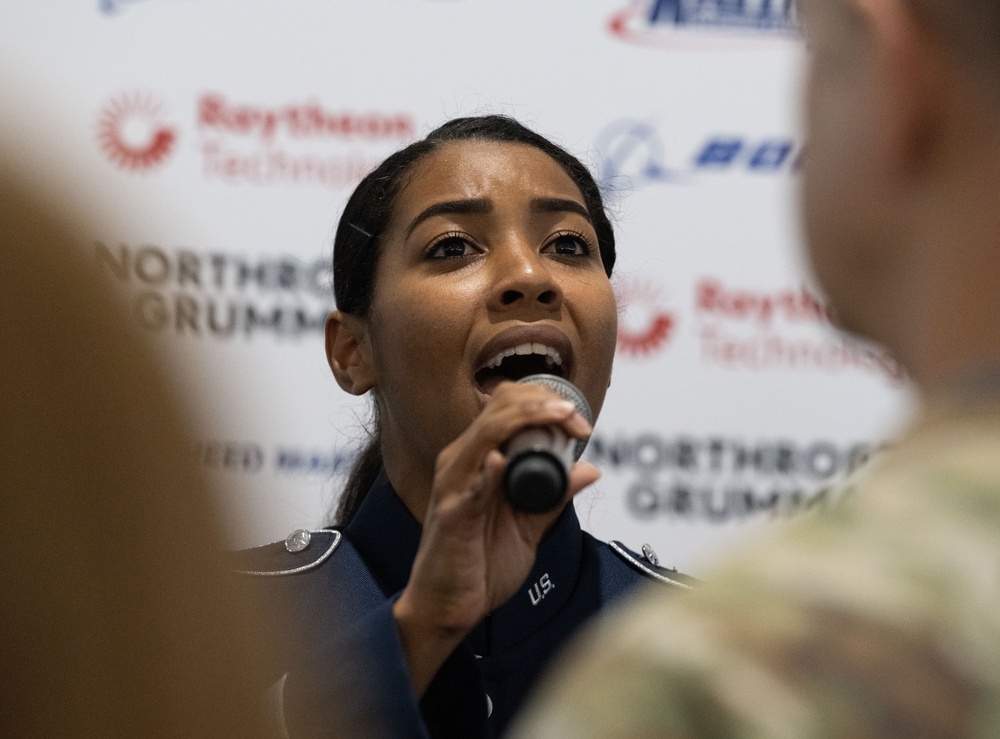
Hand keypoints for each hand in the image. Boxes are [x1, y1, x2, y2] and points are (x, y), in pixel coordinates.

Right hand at [392, 382, 597, 695]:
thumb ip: (555, 496)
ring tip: (560, 421)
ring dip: (527, 420)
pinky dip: (488, 473)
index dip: (545, 402)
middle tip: (576, 422)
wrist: (446, 608)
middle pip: (499, 407)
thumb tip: (588, 470)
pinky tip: (502, 464)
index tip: (578, 423)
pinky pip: (469, 488)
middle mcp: (461, 463)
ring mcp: (453, 487)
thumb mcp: (527, 526)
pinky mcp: (451, 517)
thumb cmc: (477, 565)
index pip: (506, 406)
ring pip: (487, 433)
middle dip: (544, 403)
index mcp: (477, 460)